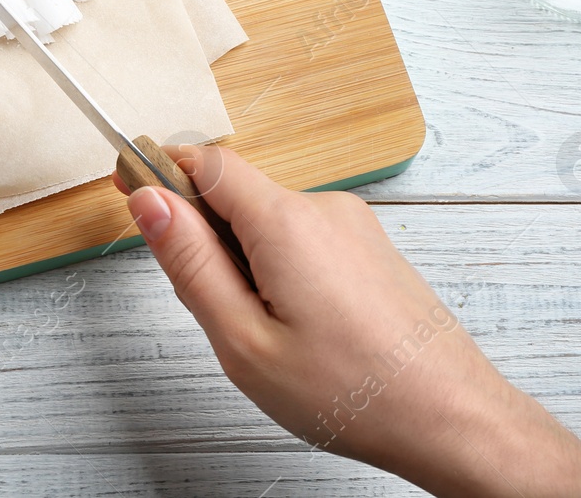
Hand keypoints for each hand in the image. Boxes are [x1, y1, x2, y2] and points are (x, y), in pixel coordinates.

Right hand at [116, 146, 580, 497]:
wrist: (450, 418)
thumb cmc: (352, 391)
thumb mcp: (243, 340)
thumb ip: (190, 263)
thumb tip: (149, 202)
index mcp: (286, 221)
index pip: (205, 161)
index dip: (161, 171)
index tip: (129, 189)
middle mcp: (324, 208)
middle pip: (236, 193)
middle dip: (206, 236)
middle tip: (212, 307)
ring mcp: (354, 226)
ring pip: (270, 221)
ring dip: (247, 260)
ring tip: (267, 334)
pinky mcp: (371, 248)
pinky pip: (304, 239)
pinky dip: (282, 271)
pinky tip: (300, 329)